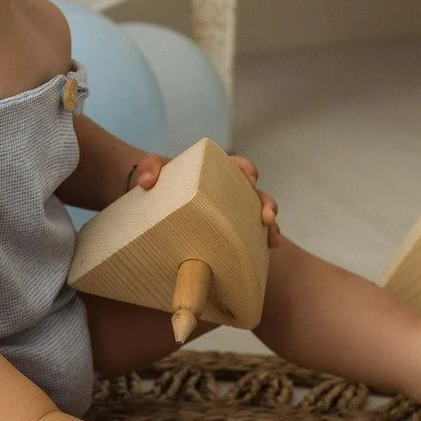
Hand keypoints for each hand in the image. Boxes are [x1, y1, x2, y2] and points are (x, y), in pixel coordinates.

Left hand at [129, 150, 280, 248]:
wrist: (149, 202)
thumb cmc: (157, 181)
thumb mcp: (151, 169)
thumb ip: (148, 168)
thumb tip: (147, 182)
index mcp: (215, 171)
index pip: (238, 166)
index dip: (248, 171)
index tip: (250, 179)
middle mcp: (229, 192)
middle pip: (256, 194)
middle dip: (267, 204)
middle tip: (266, 217)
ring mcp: (231, 213)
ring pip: (258, 217)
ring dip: (270, 227)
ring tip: (272, 240)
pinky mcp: (228, 232)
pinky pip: (250, 237)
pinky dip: (260, 244)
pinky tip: (266, 253)